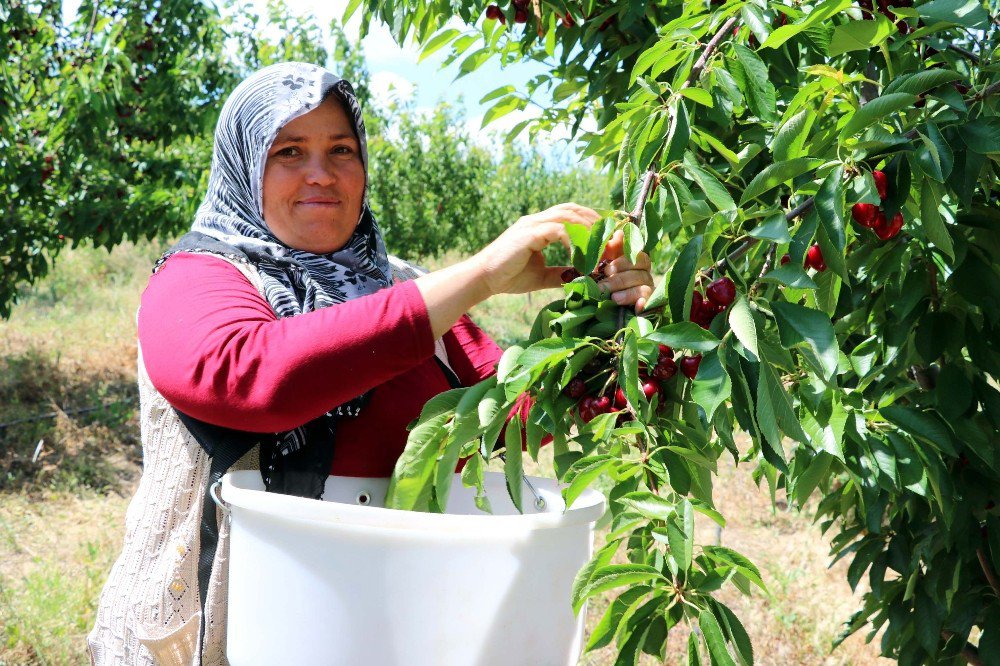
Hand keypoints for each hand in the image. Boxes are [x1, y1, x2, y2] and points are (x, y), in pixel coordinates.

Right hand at [471, 202, 599, 295]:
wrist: (483, 279)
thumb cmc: (508, 276)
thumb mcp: (542, 275)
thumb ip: (560, 273)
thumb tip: (581, 277)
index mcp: (540, 226)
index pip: (571, 214)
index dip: (591, 222)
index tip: (607, 238)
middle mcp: (537, 220)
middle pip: (573, 209)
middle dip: (594, 223)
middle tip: (610, 242)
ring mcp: (532, 224)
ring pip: (568, 216)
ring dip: (587, 232)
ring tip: (599, 250)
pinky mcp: (528, 234)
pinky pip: (558, 230)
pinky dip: (573, 242)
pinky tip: (581, 258)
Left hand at [597, 229, 654, 313]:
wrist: (598, 305)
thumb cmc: (600, 281)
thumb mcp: (600, 265)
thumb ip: (608, 249)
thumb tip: (619, 233)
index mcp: (635, 263)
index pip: (638, 257)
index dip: (623, 262)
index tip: (606, 269)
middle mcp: (644, 276)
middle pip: (640, 274)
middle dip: (619, 280)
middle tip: (602, 287)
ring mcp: (648, 292)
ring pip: (644, 289)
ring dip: (628, 293)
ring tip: (614, 298)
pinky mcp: (649, 308)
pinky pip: (651, 304)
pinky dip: (644, 304)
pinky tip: (637, 307)